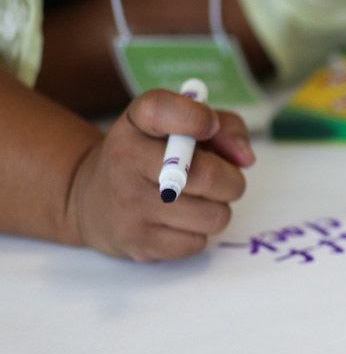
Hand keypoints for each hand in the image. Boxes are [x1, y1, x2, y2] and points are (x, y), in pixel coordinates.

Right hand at [67, 89, 255, 261]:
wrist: (92, 202)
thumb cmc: (154, 157)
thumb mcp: (182, 127)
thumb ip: (224, 126)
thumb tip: (244, 158)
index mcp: (135, 125)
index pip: (160, 109)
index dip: (196, 118)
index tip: (211, 127)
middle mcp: (125, 162)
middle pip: (206, 176)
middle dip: (231, 179)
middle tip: (223, 178)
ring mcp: (129, 207)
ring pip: (213, 215)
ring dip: (218, 207)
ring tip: (199, 199)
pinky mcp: (139, 244)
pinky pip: (198, 242)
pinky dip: (199, 232)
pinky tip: (181, 221)